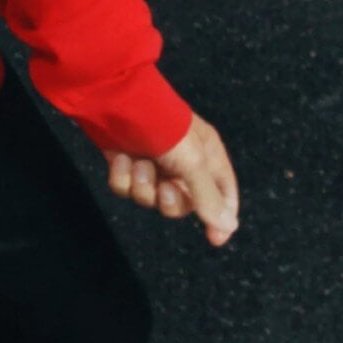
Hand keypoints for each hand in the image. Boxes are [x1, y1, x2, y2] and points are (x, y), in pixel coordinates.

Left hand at [106, 113, 239, 245]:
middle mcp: (182, 162)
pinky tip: (120, 158)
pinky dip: (122, 177)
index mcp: (207, 156)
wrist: (115, 102)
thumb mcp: (191, 162)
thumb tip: (228, 227)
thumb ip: (207, 196)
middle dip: (169, 201)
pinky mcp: (126, 163)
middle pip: (182, 203)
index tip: (215, 240)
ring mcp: (153, 163)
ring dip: (142, 186)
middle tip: (164, 188)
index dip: (221, 216)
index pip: (223, 193)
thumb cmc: (162, 127)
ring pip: (150, 198)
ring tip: (139, 163)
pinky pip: (126, 188)